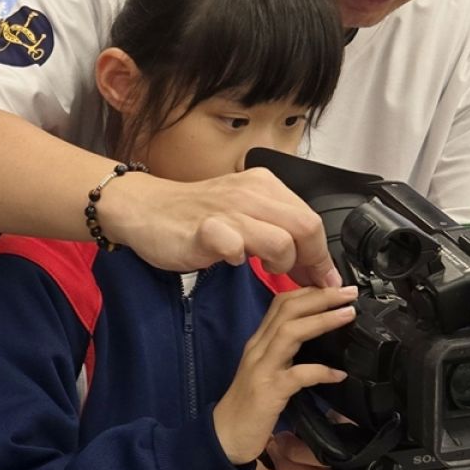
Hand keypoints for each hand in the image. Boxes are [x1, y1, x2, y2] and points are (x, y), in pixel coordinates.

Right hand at [95, 168, 339, 287]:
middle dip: (312, 263)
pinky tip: (230, 260)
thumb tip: (308, 260)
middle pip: (306, 228)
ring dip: (280, 263)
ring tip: (264, 268)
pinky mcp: (205, 229)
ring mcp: (228, 210)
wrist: (145, 208)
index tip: (325, 278)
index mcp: (265, 186)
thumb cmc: (192, 215)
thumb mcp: (242, 211)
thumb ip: (274, 228)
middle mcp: (251, 193)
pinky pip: (235, 248)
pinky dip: (238, 259)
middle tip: (304, 282)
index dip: (321, 254)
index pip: (311, 220)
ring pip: (281, 241)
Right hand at [212, 286, 357, 465]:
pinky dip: (321, 371)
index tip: (336, 288)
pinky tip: (339, 374)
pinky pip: (299, 374)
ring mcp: (262, 368)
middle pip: (287, 310)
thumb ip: (286, 354)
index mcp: (259, 342)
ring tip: (348, 315)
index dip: (310, 291)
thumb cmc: (250, 406)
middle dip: (320, 297)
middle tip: (349, 293)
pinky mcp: (268, 391)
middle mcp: (258, 349)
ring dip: (322, 320)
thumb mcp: (266, 371)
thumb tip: (319, 341)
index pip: (281, 303)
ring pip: (290, 332)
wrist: (224, 437)